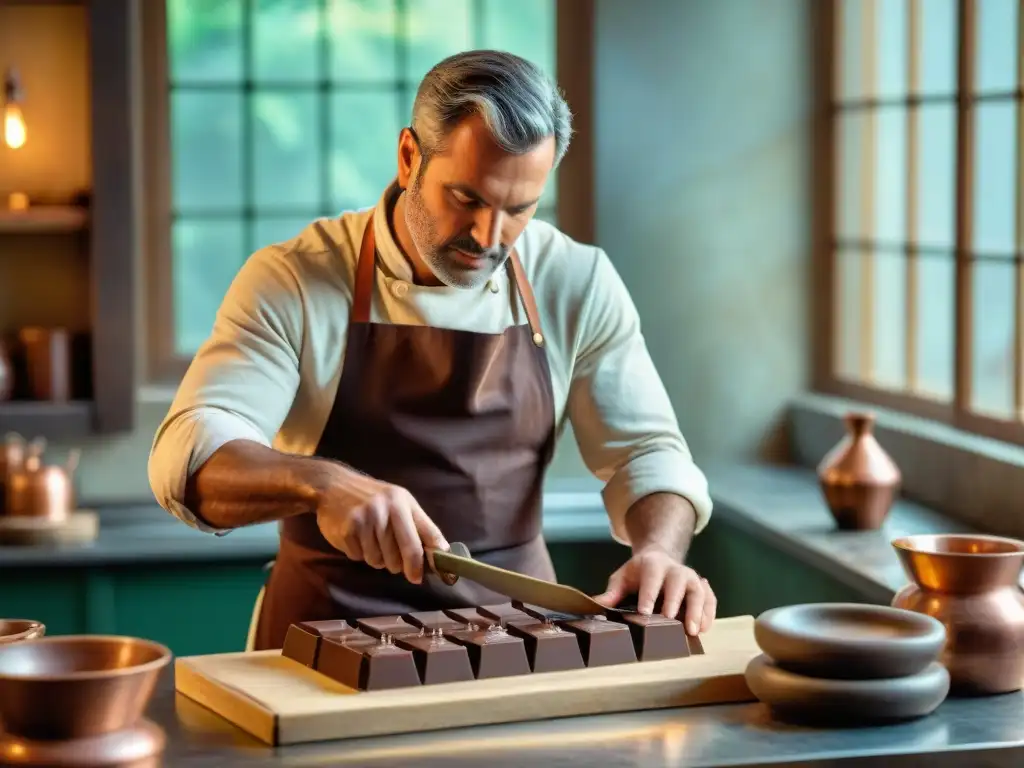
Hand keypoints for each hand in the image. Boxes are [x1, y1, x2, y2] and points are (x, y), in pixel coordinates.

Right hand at [316, 471, 448, 584]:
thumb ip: (420, 526)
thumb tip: (441, 553)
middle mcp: (386, 508)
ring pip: (379, 561)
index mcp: (403, 502)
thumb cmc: (373, 497)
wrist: (333, 485)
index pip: (425, 537)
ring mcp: (365, 519)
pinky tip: (356, 538)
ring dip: (377, 558)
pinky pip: (359, 558)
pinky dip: (359, 554)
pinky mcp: (347, 530)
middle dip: (398, 565)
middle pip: (400, 556)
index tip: (421, 577)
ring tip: (370, 541)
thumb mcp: (400, 502)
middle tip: (391, 557)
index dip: (426, 561)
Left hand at [592, 546, 716, 635]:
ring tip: (693, 631)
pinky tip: (704, 629)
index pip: (651, 578)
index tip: (644, 613)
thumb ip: (611, 593)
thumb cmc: (638, 574)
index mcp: (653, 565)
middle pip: (678, 582)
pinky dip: (709, 613)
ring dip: (697, 610)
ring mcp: (692, 578)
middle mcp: (675, 569)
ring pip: (698, 591)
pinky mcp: (702, 588)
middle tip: (670, 621)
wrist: (659, 559)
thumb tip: (595, 605)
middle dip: (675, 602)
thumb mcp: (622, 578)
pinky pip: (710, 599)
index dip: (648, 594)